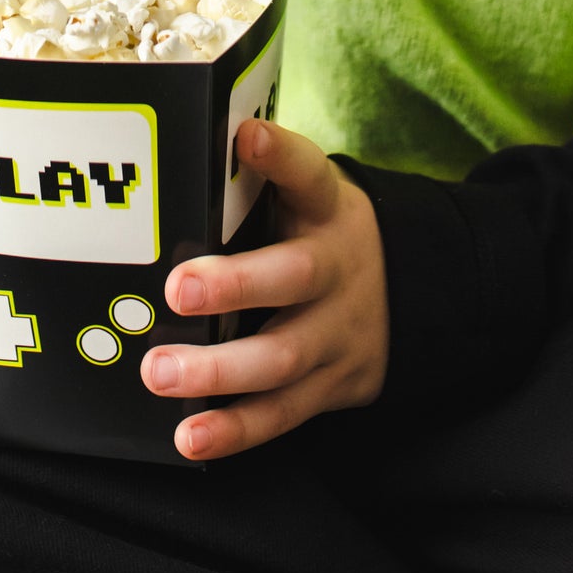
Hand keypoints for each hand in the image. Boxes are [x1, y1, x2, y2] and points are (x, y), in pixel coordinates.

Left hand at [140, 120, 388, 461]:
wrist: (412, 294)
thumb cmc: (320, 237)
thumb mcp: (306, 200)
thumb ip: (253, 189)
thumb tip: (169, 171)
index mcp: (328, 209)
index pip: (309, 173)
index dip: (280, 156)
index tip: (246, 137)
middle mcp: (337, 268)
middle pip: (294, 276)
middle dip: (235, 286)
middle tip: (179, 289)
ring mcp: (337, 332)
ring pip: (282, 356)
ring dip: (219, 370)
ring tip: (161, 372)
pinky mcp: (332, 385)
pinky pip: (283, 412)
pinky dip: (236, 428)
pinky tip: (192, 434)